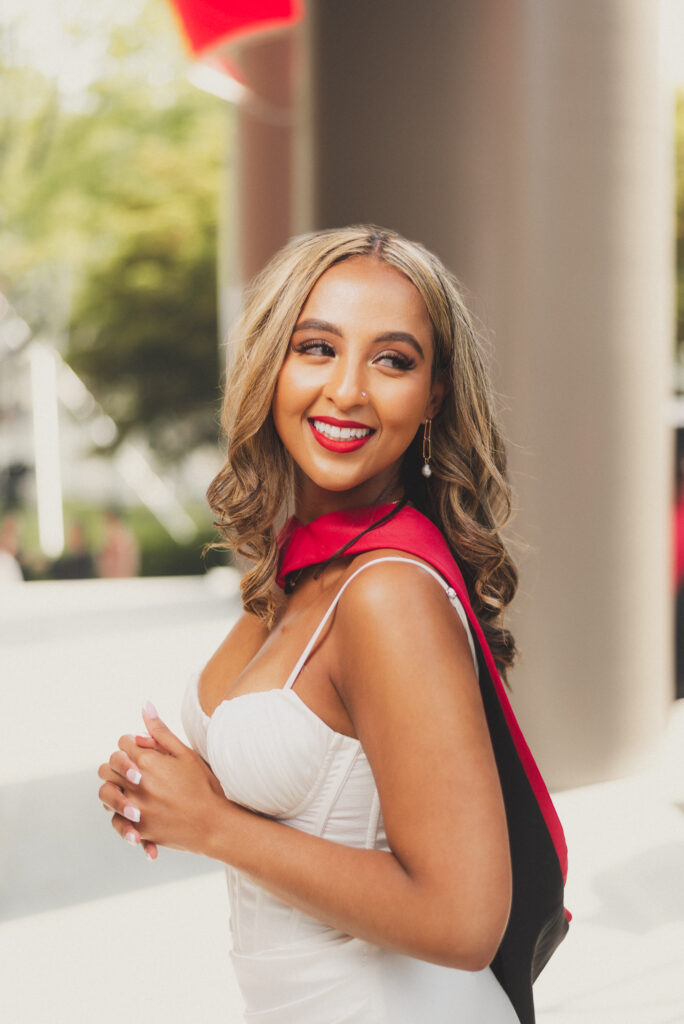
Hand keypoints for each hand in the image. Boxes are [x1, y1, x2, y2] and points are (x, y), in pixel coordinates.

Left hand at [98, 702, 225, 857]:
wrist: (214, 824)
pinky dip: (123, 820)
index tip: (146, 751)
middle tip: (137, 771)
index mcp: (146, 761)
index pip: (123, 743)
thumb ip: (160, 731)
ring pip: (105, 794)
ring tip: (132, 792)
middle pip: (107, 767)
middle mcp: (135, 784)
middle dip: (119, 766)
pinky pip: (117, 822)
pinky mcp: (137, 829)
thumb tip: (145, 706)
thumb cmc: (203, 786)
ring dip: (115, 790)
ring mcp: (134, 808)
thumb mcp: (185, 753)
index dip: (133, 744)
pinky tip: (138, 817)